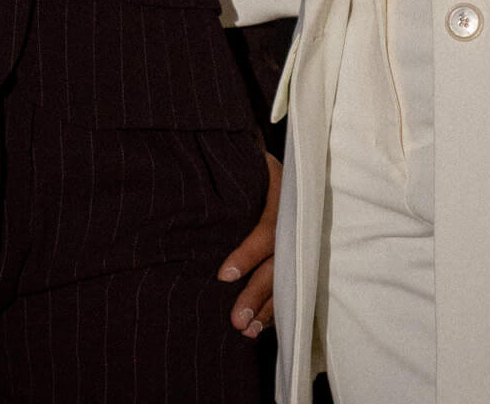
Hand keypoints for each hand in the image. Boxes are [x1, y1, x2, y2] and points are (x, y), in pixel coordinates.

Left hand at [217, 150, 281, 336]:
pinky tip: (260, 326)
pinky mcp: (297, 252)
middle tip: (237, 320)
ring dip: (267, 307)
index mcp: (283, 191)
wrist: (265, 158)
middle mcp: (294, 217)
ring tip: (246, 330)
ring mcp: (298, 236)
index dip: (248, 254)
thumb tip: (191, 197)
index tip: (224, 276)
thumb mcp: (243, 162)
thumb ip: (226, 177)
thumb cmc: (246, 161)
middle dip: (257, 293)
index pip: (268, 229)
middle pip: (279, 261)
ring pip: (286, 277)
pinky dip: (275, 306)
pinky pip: (290, 283)